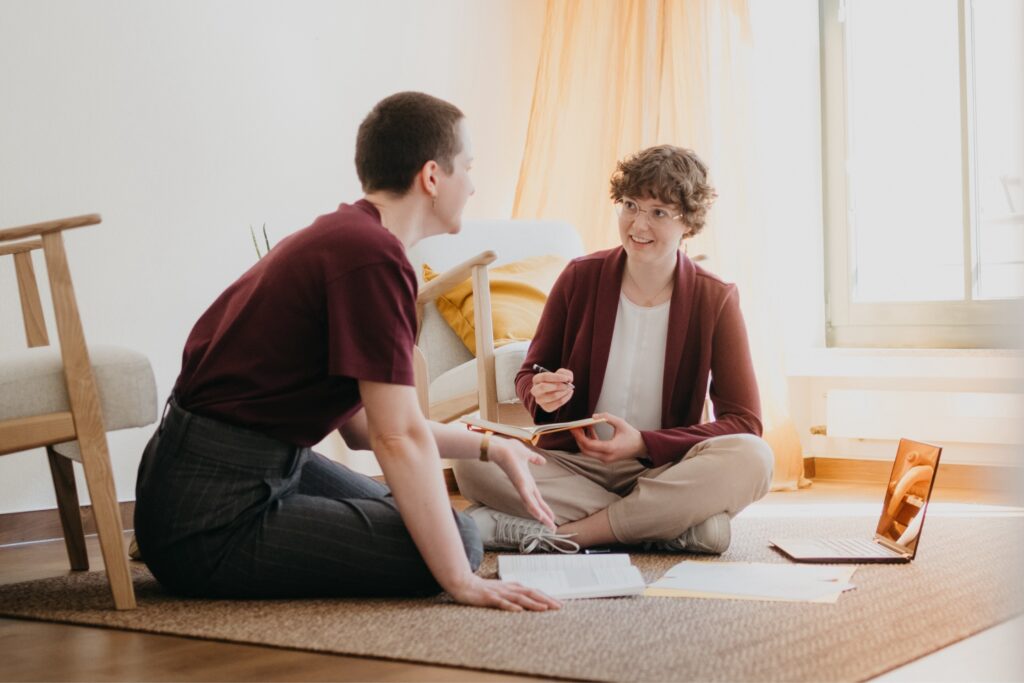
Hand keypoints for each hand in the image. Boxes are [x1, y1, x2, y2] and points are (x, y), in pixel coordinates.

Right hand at [447, 574, 561, 611]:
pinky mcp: (489, 597)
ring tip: (544, 608)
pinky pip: (501, 602)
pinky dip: (511, 606)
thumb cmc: (483, 590)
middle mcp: (509, 588)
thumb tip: (529, 601)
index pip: (534, 591)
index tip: (559, 604)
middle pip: (531, 592)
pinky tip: (518, 610)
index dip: (547, 596)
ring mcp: (499, 592)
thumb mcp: (502, 591)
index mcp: (513, 586)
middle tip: (559, 607)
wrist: (464, 584)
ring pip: (519, 597)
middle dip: (546, 599)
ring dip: (533, 603)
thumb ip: (514, 595)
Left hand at [488, 438, 556, 529]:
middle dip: (545, 516)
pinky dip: (534, 508)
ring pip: (533, 505)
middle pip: (537, 504)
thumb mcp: (527, 454)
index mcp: (527, 481)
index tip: (551, 516)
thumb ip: (535, 459)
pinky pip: (528, 499)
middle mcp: (525, 487)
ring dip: (542, 516)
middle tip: (553, 528)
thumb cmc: (510, 450)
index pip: (538, 497)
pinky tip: (540, 516)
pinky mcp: (520, 485)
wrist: (499, 448)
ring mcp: (522, 487)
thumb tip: (543, 461)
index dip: (544, 507)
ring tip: (550, 526)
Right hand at [531, 368, 573, 411]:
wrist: (556, 390)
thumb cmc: (558, 380)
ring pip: (553, 396)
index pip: (544, 377)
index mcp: (536, 379)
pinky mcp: (546, 407)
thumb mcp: (561, 373)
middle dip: (558, 385)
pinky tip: (569, 393)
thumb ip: (565, 373)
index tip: (566, 378)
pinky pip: (558, 403)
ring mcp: (540, 400)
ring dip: (564, 392)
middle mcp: (535, 390)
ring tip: (569, 388)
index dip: (556, 377)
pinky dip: (566, 398)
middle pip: (543, 387)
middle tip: (567, 385)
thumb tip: (569, 379)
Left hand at [571, 412, 644, 463]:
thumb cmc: (632, 435)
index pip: (589, 445)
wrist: (641, 447)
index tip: (574, 427)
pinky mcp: (605, 458)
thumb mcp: (621, 423)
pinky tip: (590, 430)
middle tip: (574, 427)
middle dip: (578, 438)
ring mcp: (605, 459)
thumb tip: (593, 416)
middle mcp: (606, 456)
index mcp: (610, 448)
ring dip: (583, 439)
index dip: (579, 436)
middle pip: (585, 450)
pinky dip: (589, 441)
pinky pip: (593, 451)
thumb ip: (607, 417)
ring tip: (582, 426)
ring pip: (588, 451)